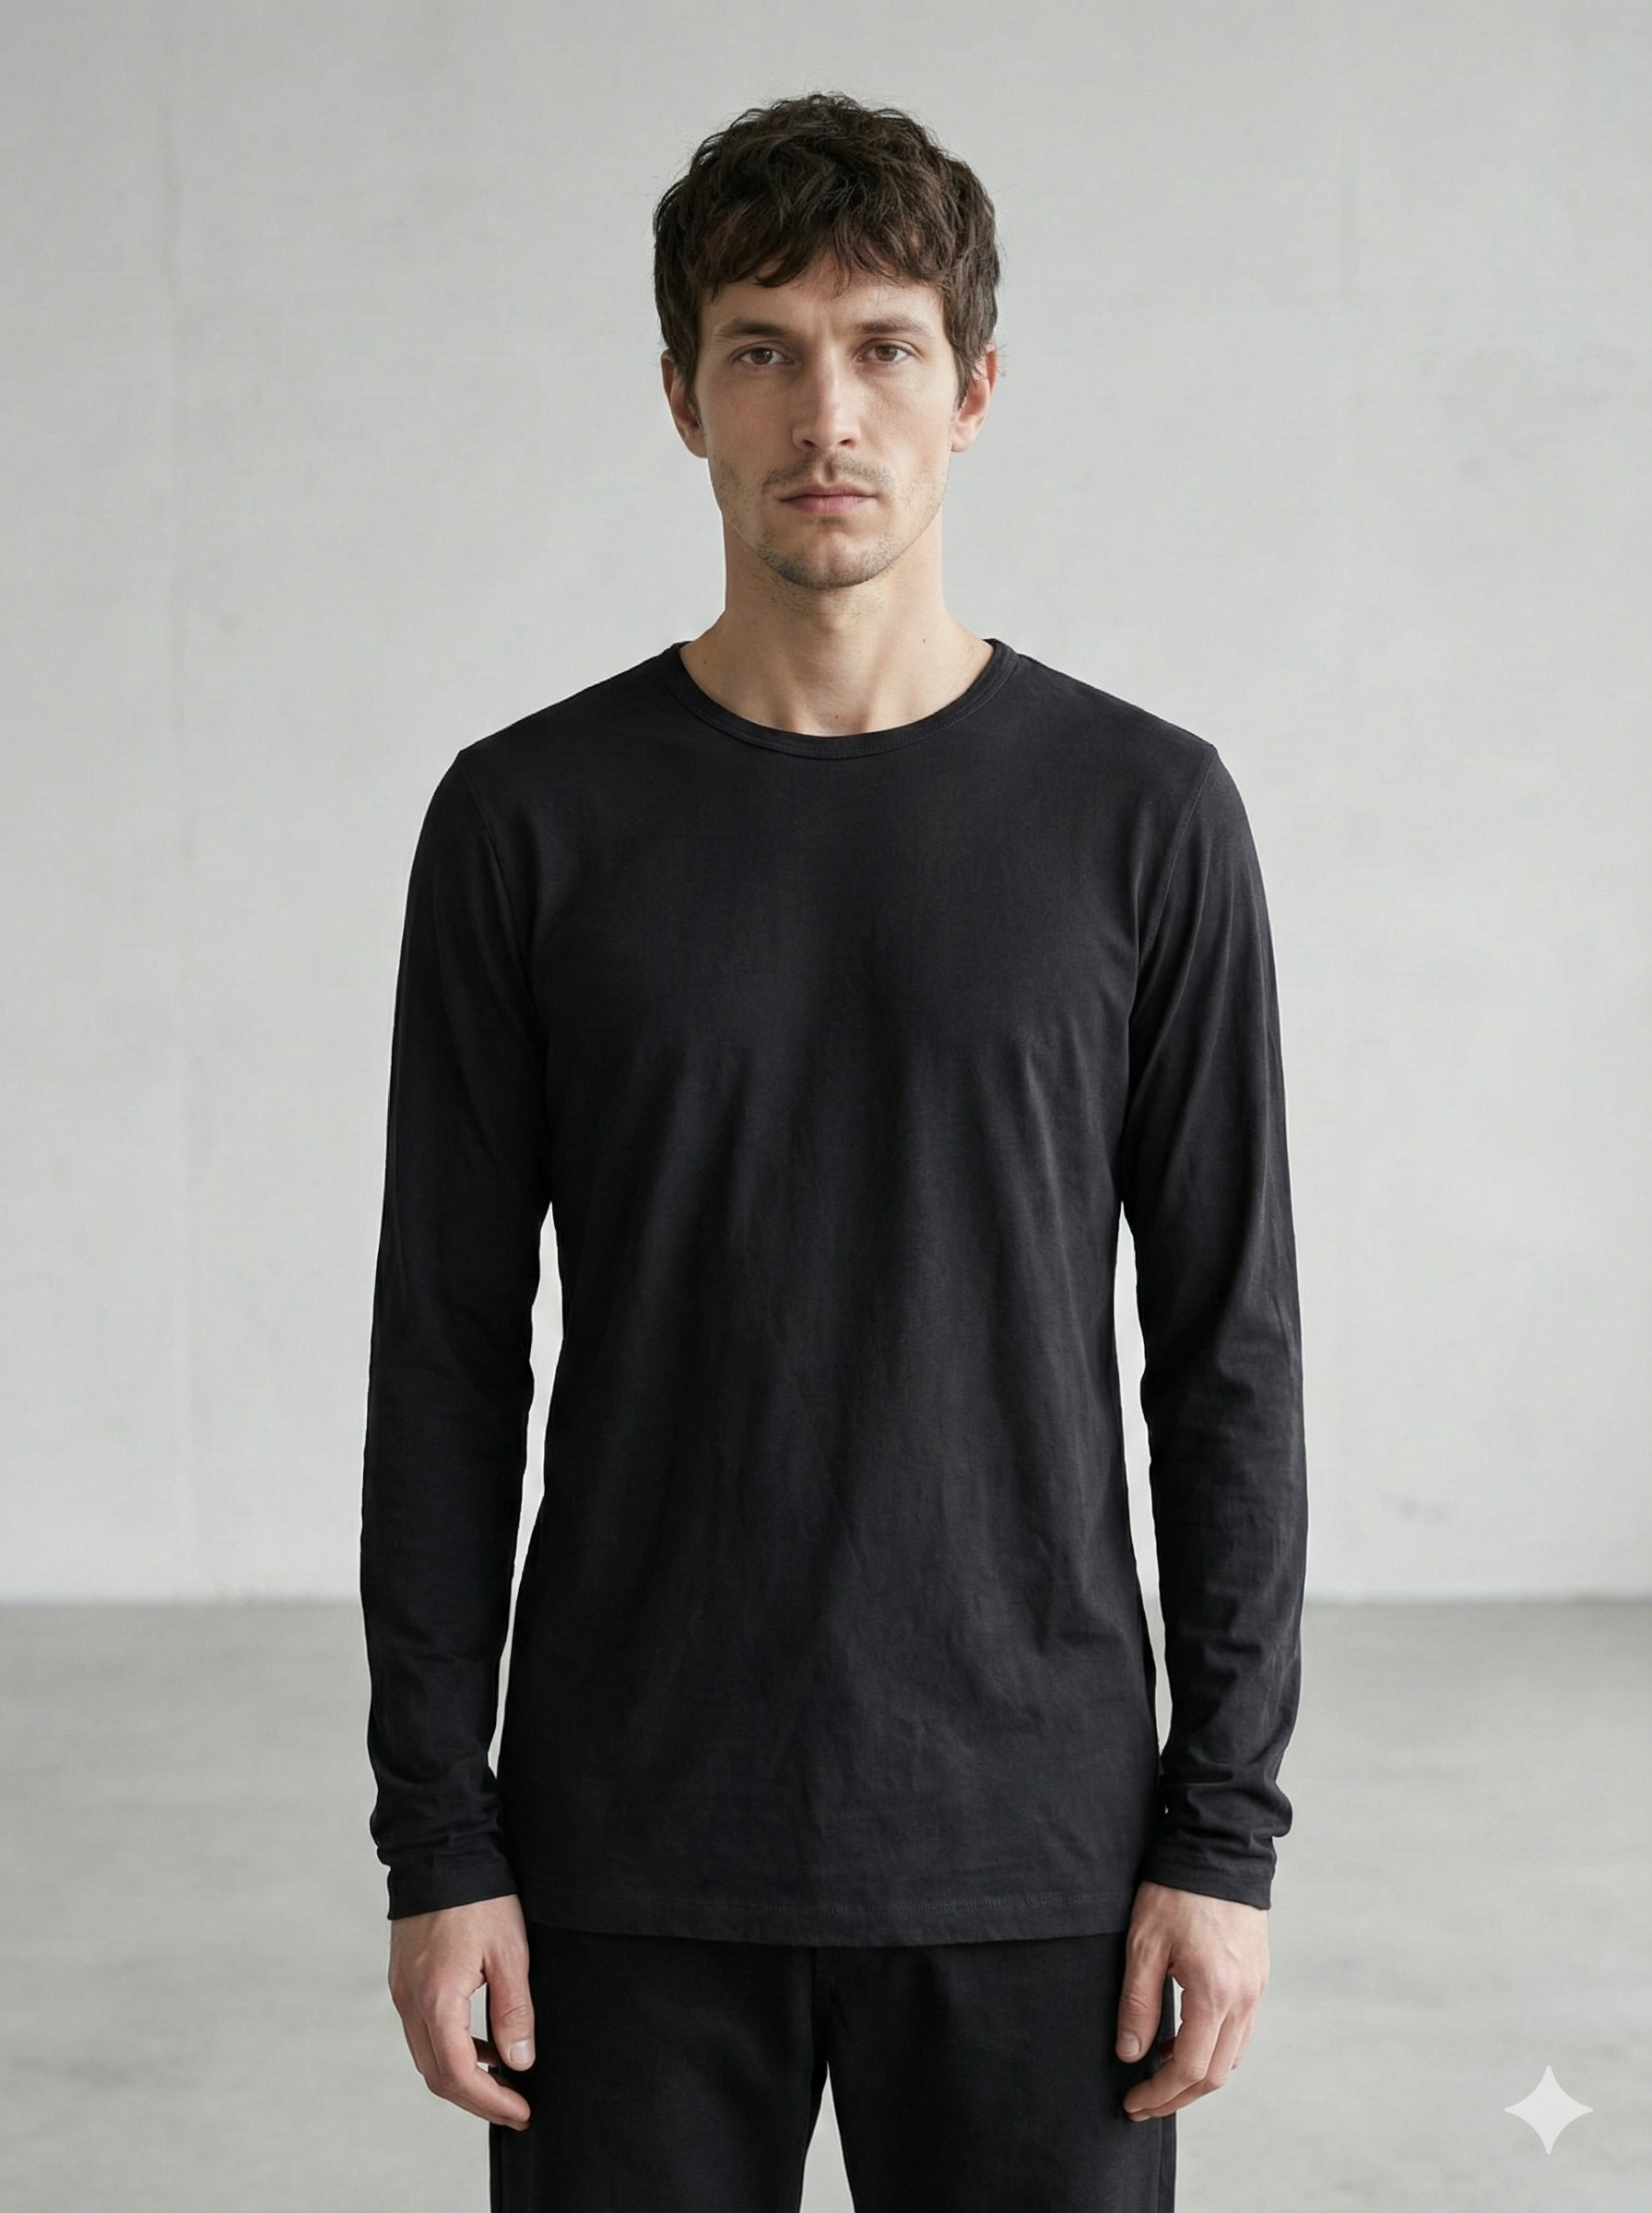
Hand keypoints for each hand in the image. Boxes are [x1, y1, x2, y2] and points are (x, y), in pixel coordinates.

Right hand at [388, 1893, 535, 2129]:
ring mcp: (402, 1991)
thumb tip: (519, 2062)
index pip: (458, 2075)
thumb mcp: (510, 1952)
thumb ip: (514, 2011)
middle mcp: (410, 2002)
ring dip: (462, 2076)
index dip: (490, 2102)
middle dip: (476, 2099)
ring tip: (502, 2079)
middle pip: (437, 2075)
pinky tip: (480, 2043)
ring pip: (426, 2056)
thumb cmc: (479, 1897)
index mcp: (436, 2000)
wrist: (440, 1849)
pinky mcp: (403, 1978)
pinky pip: (422, 2030)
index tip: (521, 2113)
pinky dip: (450, 2048)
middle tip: (514, 2108)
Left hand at [1115, 1880, 1268, 2119]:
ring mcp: (1255, 1991)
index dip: (1160, 2094)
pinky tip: (1185, 2041)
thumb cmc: (1176, 1891)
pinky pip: (1240, 2033)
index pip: (1190, 2069)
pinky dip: (1214, 2050)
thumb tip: (1130, 2054)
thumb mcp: (1144, 1943)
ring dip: (1197, 2076)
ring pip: (1232, 2058)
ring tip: (1159, 2074)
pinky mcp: (1257, 1979)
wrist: (1218, 1850)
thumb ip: (1138, 2002)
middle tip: (1142, 2102)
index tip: (1133, 2102)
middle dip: (1178, 2096)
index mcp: (1214, 1993)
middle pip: (1216, 2075)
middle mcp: (1243, 2000)